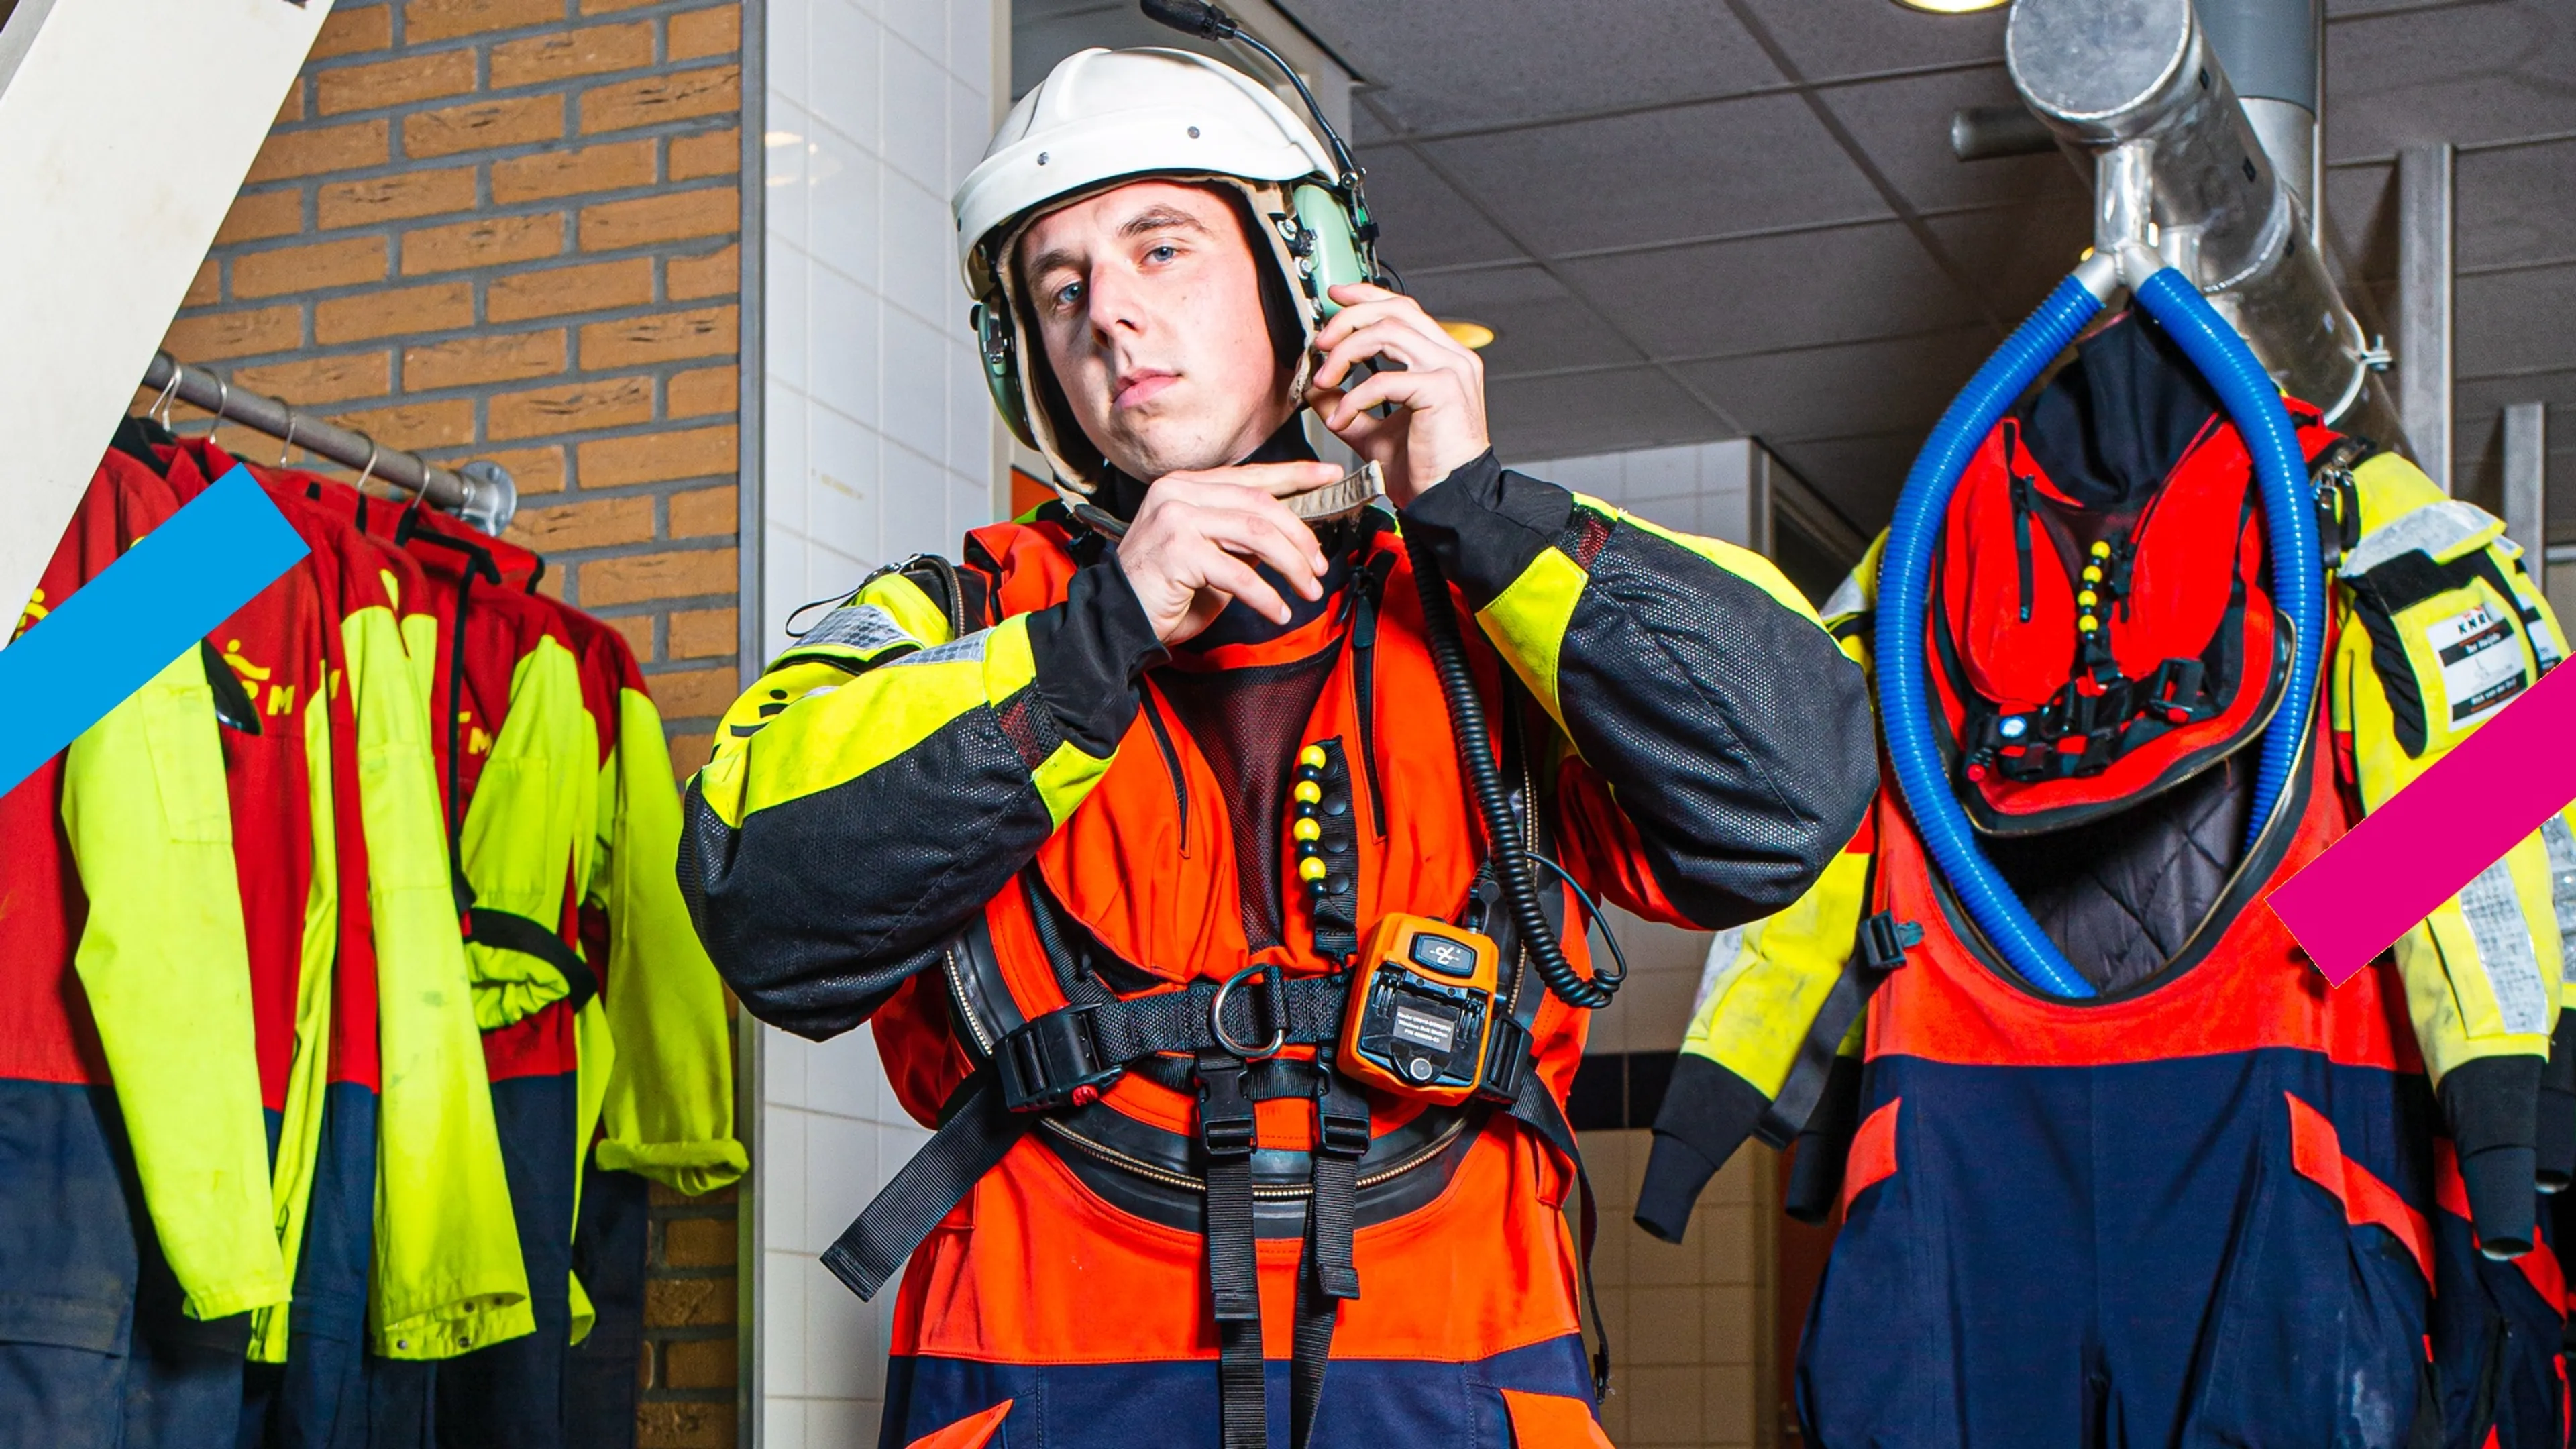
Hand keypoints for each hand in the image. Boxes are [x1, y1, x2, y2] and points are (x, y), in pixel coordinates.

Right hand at [1115, 462, 1339, 646]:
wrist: (1117, 619)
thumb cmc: (1165, 590)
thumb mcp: (1211, 553)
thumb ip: (1240, 535)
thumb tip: (1291, 533)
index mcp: (1187, 485)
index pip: (1251, 476)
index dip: (1296, 475)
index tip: (1330, 476)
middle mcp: (1178, 492)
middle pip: (1260, 504)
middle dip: (1300, 536)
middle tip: (1319, 565)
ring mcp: (1175, 518)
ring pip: (1257, 534)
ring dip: (1291, 565)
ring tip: (1308, 589)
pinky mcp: (1177, 550)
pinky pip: (1239, 573)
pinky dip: (1266, 596)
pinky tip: (1279, 611)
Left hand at [1306, 282, 1490, 504]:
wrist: (1450, 502)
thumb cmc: (1426, 472)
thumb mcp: (1374, 433)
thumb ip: (1348, 406)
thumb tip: (1317, 389)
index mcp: (1442, 358)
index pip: (1403, 309)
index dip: (1366, 297)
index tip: (1335, 299)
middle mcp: (1451, 356)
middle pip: (1393, 310)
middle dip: (1348, 320)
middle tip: (1320, 344)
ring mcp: (1450, 369)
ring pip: (1387, 333)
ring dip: (1345, 352)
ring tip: (1325, 380)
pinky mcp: (1441, 389)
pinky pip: (1384, 379)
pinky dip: (1354, 397)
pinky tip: (1342, 418)